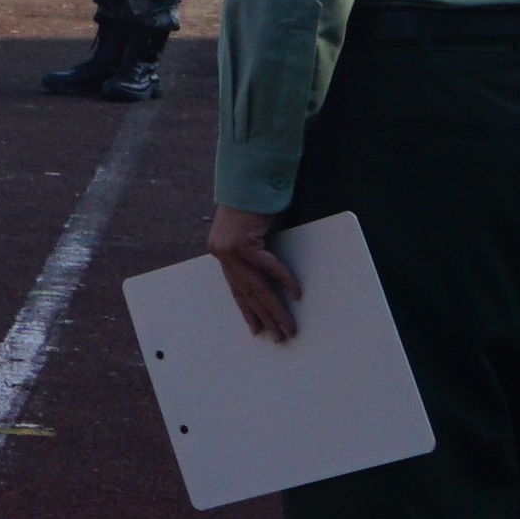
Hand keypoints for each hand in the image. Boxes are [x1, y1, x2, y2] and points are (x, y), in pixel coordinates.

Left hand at [210, 204, 297, 341]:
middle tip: (281, 337)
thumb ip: (256, 254)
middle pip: (248, 293)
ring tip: (289, 326)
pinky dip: (284, 279)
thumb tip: (272, 278)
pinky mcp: (242, 242)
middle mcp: (222, 254)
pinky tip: (297, 294)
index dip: (247, 311)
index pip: (236, 290)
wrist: (246, 181)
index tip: (256, 330)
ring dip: (275, 308)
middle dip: (266, 317)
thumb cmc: (253, 206)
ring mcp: (229, 249)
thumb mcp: (252, 234)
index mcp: (222, 254)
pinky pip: (268, 266)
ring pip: (257, 286)